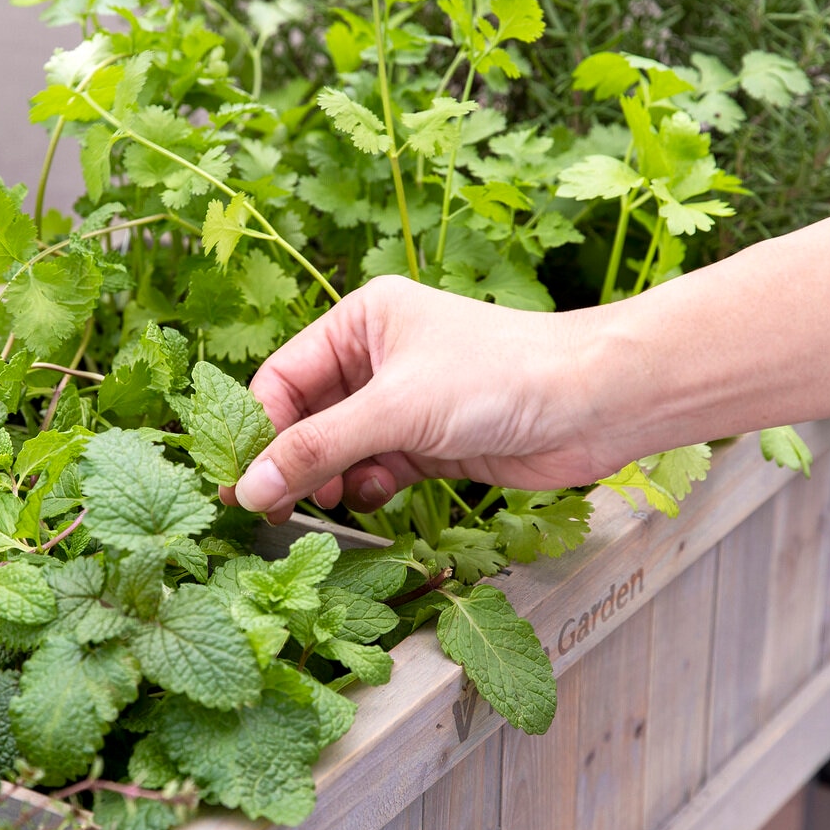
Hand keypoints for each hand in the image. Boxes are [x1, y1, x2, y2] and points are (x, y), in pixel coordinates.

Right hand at [222, 275, 615, 523]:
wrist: (595, 403)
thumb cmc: (499, 377)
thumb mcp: (393, 409)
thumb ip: (315, 449)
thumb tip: (246, 487)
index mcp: (361, 322)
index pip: (283, 379)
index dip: (257, 430)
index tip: (234, 480)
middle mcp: (376, 358)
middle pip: (307, 417)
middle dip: (290, 461)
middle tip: (267, 508)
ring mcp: (402, 403)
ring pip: (338, 449)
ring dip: (328, 479)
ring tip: (327, 503)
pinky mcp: (427, 442)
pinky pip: (373, 470)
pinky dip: (366, 488)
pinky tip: (375, 497)